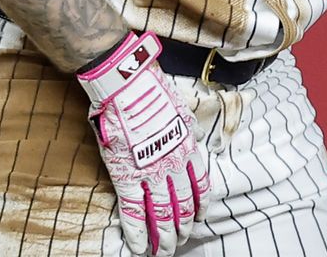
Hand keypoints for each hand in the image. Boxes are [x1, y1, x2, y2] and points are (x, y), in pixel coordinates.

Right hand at [77, 32, 210, 253]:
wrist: (128, 85)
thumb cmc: (151, 90)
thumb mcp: (180, 108)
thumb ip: (187, 127)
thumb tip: (194, 133)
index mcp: (187, 147)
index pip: (201, 184)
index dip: (201, 205)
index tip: (200, 217)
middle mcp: (173, 163)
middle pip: (183, 204)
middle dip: (183, 226)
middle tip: (181, 241)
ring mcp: (150, 172)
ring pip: (161, 213)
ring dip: (163, 236)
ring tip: (163, 251)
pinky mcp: (126, 175)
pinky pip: (133, 210)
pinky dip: (136, 231)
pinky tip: (138, 246)